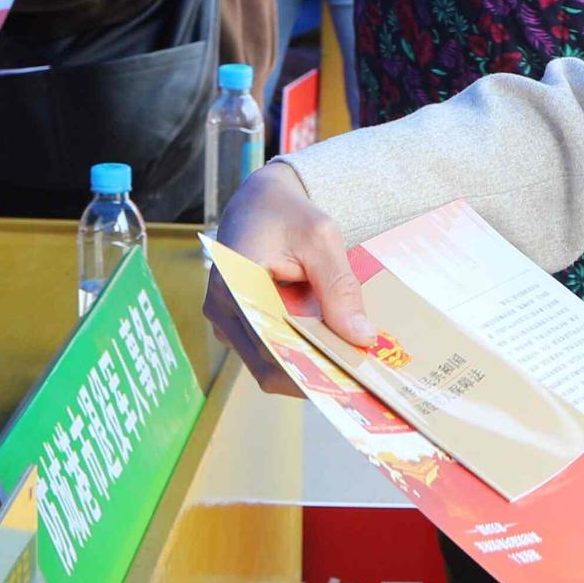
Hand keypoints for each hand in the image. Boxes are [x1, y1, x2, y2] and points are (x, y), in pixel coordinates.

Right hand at [206, 160, 375, 381]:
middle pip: (269, 365)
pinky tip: (331, 351)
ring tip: (348, 368)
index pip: (272, 347)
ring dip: (307, 368)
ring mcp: (227, 321)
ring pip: (269, 365)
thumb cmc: (289, 215)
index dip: (311, 369)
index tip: (349, 379)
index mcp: (234, 287)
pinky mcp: (240, 325)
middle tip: (357, 381)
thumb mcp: (321, 240)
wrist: (262, 201)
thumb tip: (361, 337)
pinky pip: (270, 352)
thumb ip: (339, 288)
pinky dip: (300, 355)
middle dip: (313, 375)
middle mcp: (222, 311)